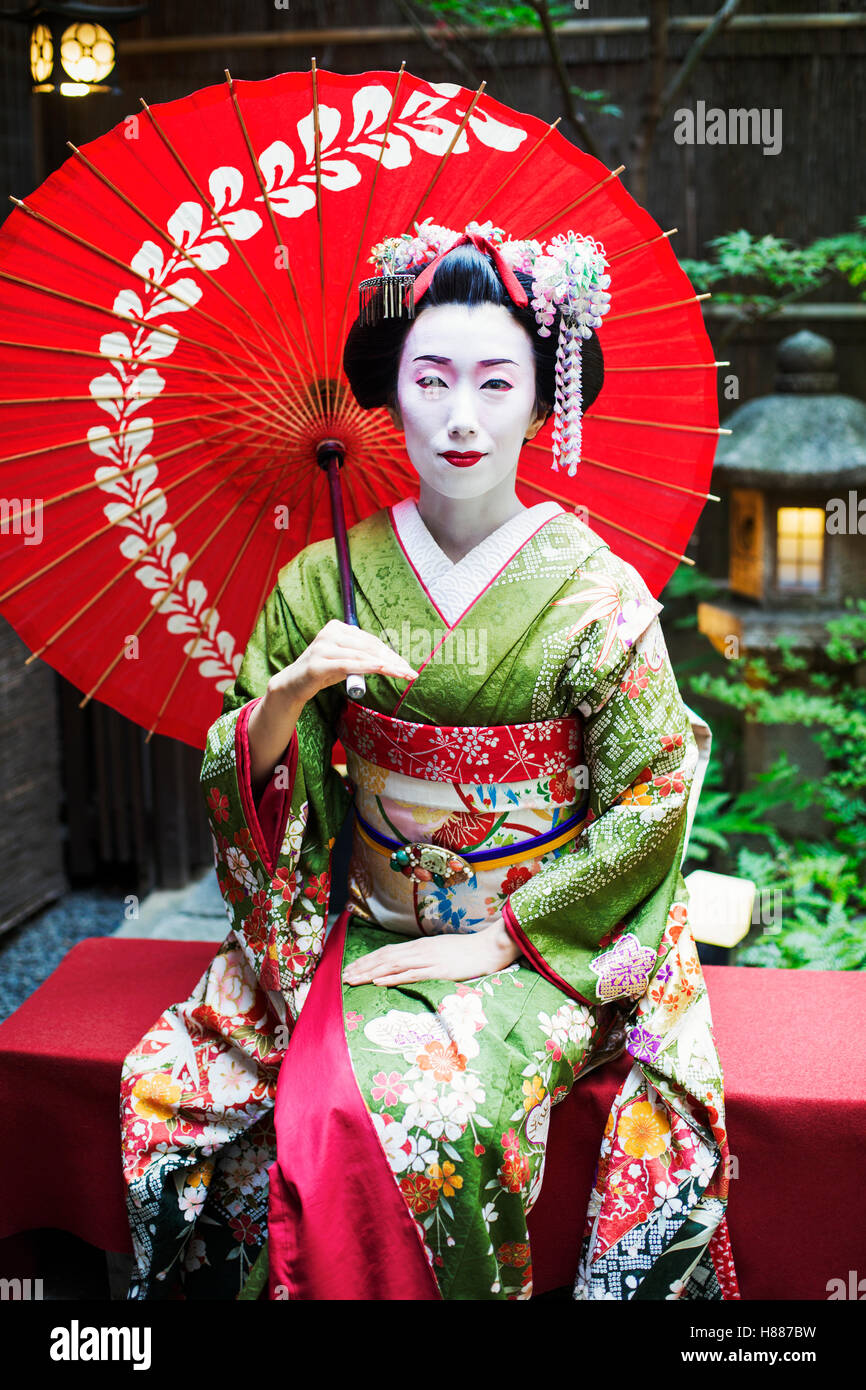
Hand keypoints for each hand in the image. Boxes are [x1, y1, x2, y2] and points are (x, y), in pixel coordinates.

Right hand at [270, 618, 417, 706]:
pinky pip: (347, 664)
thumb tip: (390, 659)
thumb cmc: (322, 672)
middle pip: (369, 646)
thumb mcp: (345, 660)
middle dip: (392, 660)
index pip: (370, 640)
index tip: (406, 665)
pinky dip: (365, 666)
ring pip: (361, 656)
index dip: (391, 653)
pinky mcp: (317, 664)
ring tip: (401, 673)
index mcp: (337, 627)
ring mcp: (323, 647)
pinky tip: (380, 667)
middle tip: (409, 672)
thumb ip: (362, 655)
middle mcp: (330, 633)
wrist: (293, 684)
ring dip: (385, 665)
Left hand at [342, 916, 521, 987]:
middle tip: (343, 977)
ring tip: (353, 980)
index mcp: (421, 945)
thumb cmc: (469, 951)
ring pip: (393, 965)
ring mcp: (430, 960)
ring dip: (371, 973)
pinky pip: (412, 974)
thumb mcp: (443, 951)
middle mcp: (421, 950)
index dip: (368, 960)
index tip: (351, 969)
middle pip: (385, 958)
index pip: (387, 952)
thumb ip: (427, 958)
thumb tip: (410, 966)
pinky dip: (393, 978)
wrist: (492, 947)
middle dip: (363, 967)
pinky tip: (379, 982)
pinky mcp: (440, 971)